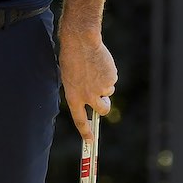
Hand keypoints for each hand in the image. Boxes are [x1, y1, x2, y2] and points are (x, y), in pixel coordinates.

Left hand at [58, 23, 115, 140]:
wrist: (81, 41)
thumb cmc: (72, 57)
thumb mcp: (70, 78)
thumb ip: (80, 91)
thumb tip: (93, 99)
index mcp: (73, 97)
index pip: (80, 120)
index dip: (85, 131)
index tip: (90, 140)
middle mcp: (88, 96)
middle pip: (102, 110)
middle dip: (105, 106)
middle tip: (103, 98)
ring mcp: (101, 88)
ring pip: (108, 91)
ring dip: (104, 83)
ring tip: (95, 68)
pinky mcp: (111, 79)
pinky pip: (112, 79)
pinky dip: (108, 72)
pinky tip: (100, 62)